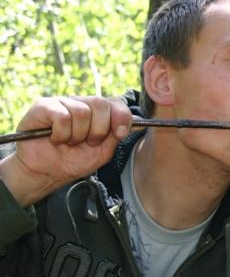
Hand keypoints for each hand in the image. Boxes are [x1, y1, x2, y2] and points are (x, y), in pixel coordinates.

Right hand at [0, 96, 131, 205]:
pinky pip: (62, 116)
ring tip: (68, 142)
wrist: (46, 173)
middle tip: (87, 142)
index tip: (120, 134)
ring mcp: (63, 102)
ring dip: (77, 135)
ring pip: (82, 112)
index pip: (117, 103)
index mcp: (98, 112)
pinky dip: (61, 134)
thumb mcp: (103, 151)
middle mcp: (81, 103)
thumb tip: (139, 123)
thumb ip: (117, 135)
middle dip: (98, 130)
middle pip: (101, 103)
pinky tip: (55, 139)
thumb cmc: (73, 161)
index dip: (122, 117)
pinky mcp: (43, 106)